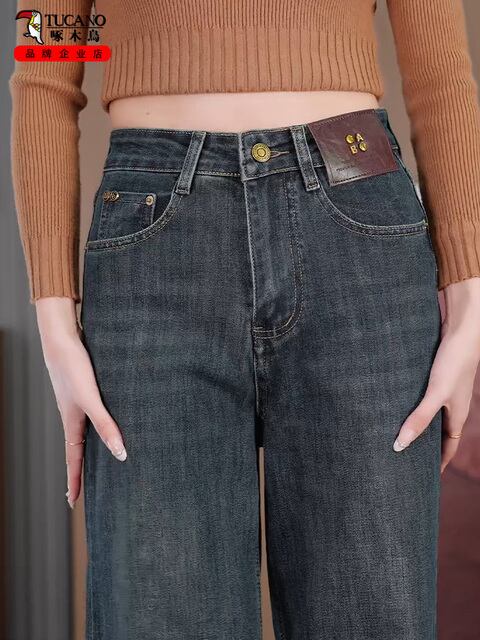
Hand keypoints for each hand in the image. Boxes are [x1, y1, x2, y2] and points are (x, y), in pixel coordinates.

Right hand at [35, 297, 126, 508]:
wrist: (62, 339)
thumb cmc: (73, 369)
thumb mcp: (91, 400)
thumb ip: (106, 425)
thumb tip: (120, 454)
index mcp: (72, 422)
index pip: (74, 459)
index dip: (75, 481)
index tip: (72, 503)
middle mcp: (74, 415)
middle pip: (78, 449)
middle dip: (81, 469)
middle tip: (82, 489)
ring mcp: (78, 402)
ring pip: (85, 431)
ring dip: (90, 447)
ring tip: (98, 459)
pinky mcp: (85, 389)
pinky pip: (92, 414)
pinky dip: (98, 425)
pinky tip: (107, 420)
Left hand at [393, 277, 479, 472]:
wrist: (462, 327)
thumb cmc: (453, 362)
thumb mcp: (435, 394)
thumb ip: (419, 419)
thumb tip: (399, 446)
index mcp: (456, 416)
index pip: (448, 448)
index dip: (437, 463)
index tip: (423, 478)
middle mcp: (451, 405)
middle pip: (436, 432)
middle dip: (422, 446)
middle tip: (401, 458)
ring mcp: (443, 390)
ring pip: (428, 413)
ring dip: (414, 422)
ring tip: (391, 432)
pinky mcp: (434, 375)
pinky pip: (421, 396)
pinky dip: (409, 403)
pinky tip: (392, 400)